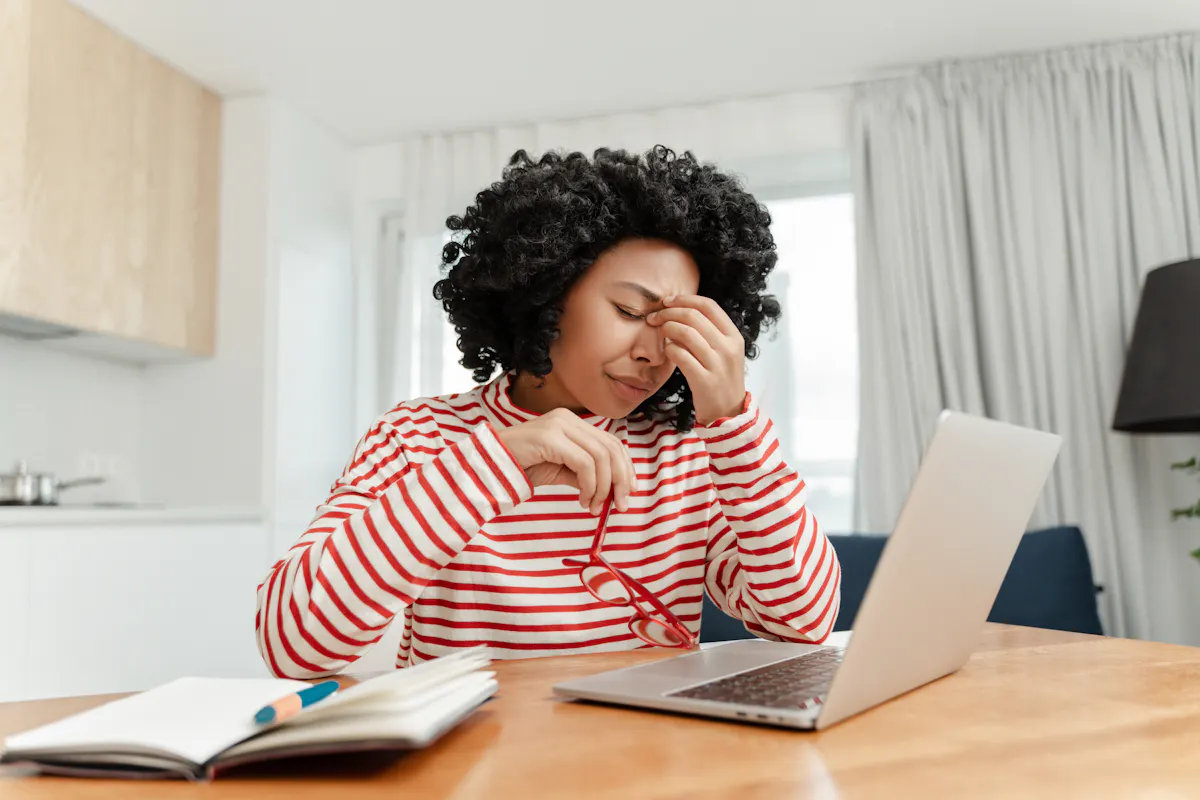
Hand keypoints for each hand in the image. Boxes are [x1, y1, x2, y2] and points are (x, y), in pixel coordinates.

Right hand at [495, 409, 634, 513]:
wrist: (490, 465)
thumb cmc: (523, 467)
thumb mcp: (561, 471)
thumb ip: (585, 475)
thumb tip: (611, 490)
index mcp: (573, 423)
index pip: (611, 442)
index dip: (625, 467)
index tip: (629, 491)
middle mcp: (568, 419)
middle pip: (610, 448)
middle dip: (620, 479)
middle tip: (620, 505)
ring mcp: (559, 425)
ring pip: (600, 456)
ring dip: (603, 487)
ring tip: (593, 507)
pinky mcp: (551, 438)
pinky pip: (584, 464)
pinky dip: (590, 486)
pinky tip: (582, 500)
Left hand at [647, 295, 746, 425]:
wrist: (728, 412)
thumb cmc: (720, 377)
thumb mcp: (724, 351)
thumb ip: (708, 332)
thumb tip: (679, 310)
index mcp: (734, 336)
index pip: (709, 305)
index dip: (685, 299)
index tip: (667, 301)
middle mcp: (728, 348)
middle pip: (694, 316)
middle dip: (668, 312)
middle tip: (654, 317)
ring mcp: (718, 365)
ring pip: (686, 333)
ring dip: (667, 328)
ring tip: (659, 333)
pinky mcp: (705, 381)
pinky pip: (681, 356)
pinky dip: (669, 349)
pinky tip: (666, 351)